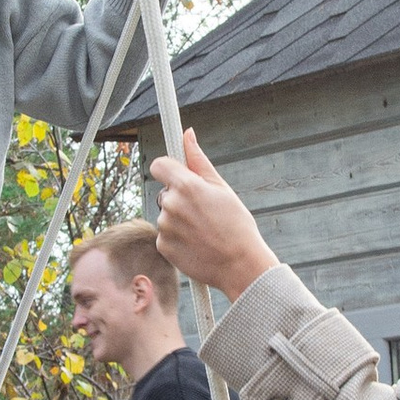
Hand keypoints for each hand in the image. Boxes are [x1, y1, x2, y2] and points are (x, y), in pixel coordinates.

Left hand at [150, 127, 277, 300]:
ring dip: (179, 220)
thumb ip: (199, 161)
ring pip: (166, 215)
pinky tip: (197, 243)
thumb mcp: (222, 188)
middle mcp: (170, 204)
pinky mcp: (163, 247)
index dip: (168, 169)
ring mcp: (164, 227)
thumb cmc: (236, 225)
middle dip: (180, 198)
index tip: (177, 175)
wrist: (240, 265)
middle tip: (204, 212)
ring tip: (203, 230)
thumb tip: (187, 134)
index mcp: (186, 186)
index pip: (159, 165)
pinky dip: (177, 238)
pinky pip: (165, 235)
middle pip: (165, 192)